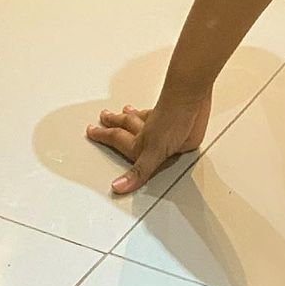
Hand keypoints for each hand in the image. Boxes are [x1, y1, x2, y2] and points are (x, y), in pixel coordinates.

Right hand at [85, 89, 212, 194]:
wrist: (193, 98)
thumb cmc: (174, 119)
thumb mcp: (154, 153)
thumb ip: (139, 172)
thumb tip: (118, 187)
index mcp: (140, 141)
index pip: (117, 139)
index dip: (103, 137)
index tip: (91, 131)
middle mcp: (148, 130)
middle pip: (126, 125)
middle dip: (114, 123)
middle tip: (103, 117)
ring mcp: (162, 123)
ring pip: (141, 118)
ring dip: (131, 115)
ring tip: (125, 110)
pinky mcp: (177, 119)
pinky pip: (159, 113)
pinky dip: (153, 112)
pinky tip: (155, 110)